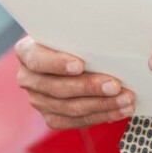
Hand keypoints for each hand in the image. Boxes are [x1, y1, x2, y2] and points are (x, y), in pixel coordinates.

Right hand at [15, 35, 134, 129]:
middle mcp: (28, 78)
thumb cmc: (74, 39)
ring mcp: (38, 100)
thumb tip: (111, 39)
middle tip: (115, 85)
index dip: (57, 63)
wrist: (72, 55)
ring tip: (125, 99)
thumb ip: (81, 35)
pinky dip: (102, 116)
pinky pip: (76, 121)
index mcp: (26, 51)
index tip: (80, 64)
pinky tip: (120, 110)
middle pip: (57, 88)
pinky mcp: (52, 117)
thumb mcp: (72, 30)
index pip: (37, 60)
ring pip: (69, 108)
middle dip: (89, 87)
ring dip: (102, 105)